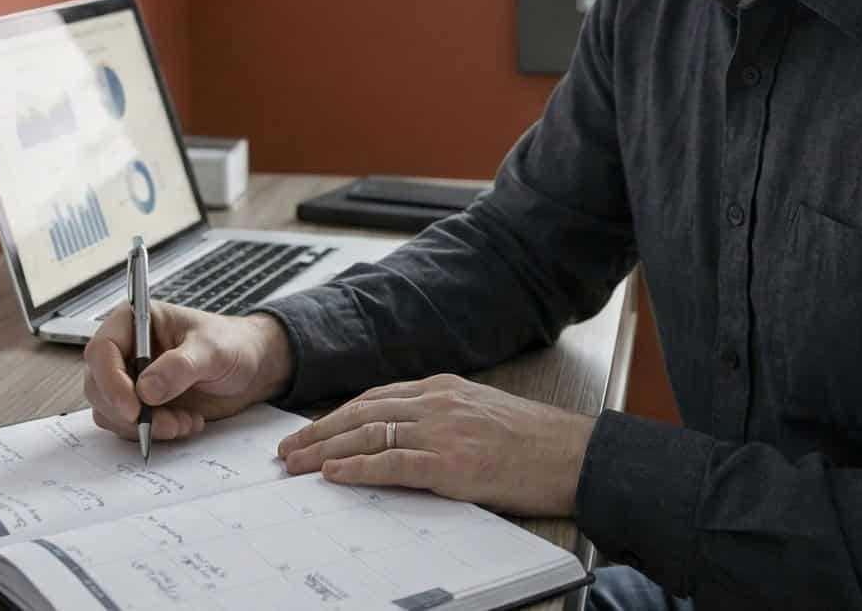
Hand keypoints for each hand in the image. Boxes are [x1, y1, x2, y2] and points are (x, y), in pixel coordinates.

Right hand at [83, 305, 294, 442]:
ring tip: (184, 422)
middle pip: (98, 385)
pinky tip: (186, 423)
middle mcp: (126, 350)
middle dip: (128, 412)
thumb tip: (145, 390)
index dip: (110, 380)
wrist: (251, 368)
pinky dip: (155, 433)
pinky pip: (129, 427)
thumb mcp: (212, 349)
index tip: (133, 407)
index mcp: (135, 322)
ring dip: (144, 426)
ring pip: (110, 411)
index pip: (101, 350)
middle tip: (165, 423)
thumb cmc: (232, 344)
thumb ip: (180, 366)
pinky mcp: (141, 405)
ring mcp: (130, 380)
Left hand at [276, 373, 595, 517]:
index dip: (336, 415)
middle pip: (361, 413)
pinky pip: (392, 463)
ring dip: (325, 452)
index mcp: (444, 388)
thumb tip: (406, 438)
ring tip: (297, 465)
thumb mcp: (482, 415)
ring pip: (368, 436)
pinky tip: (334, 474)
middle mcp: (437, 402)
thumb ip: (443, 419)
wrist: (574, 455)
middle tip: (287, 450)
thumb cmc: (534, 442)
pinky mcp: (451, 463)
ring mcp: (443, 431)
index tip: (310, 430)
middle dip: (318, 431)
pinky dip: (358, 468)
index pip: (375, 398)